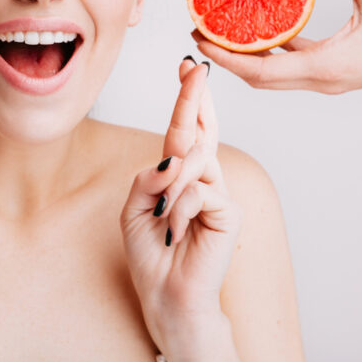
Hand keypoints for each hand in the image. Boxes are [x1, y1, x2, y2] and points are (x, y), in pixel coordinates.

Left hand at [121, 58, 240, 347]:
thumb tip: (172, 159)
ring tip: (160, 216)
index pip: (187, 128)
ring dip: (168, 186)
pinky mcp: (228, 212)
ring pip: (193, 160)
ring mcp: (217, 192)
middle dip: (193, 96)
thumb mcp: (133, 209)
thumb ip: (146, 178)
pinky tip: (174, 230)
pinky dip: (177, 208)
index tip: (187, 66)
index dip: (189, 98)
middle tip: (193, 68)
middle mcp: (202, 177)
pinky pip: (198, 191)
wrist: (166, 295)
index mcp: (180, 173)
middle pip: (199, 129)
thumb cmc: (151, 253)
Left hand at [193, 0, 361, 92]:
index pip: (260, 71)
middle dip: (227, 58)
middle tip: (201, 32)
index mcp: (326, 67)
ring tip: (223, 29)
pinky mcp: (337, 71)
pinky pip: (294, 65)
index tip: (200, 39)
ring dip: (247, 56)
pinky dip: (273, 50)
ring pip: (275, 75)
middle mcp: (322, 80)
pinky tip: (264, 26)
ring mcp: (329, 79)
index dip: (226, 57)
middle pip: (260, 78)